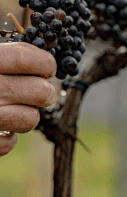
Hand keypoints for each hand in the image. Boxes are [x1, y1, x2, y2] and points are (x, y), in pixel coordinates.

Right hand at [0, 42, 58, 156]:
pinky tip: (0, 127)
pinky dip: (8, 137)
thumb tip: (52, 53)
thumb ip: (13, 56)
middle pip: (41, 92)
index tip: (46, 68)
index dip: (46, 64)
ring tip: (14, 108)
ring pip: (31, 119)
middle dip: (43, 92)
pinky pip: (9, 143)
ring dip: (27, 114)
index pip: (30, 59)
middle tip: (34, 91)